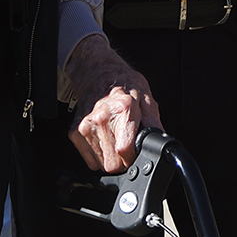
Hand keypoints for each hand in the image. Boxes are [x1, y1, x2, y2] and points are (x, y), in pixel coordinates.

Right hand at [67, 34, 160, 171]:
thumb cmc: (124, 84)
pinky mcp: (75, 132)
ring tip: (115, 138)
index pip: (124, 150)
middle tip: (127, 146)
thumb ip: (154, 124)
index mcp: (122, 109)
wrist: (98, 72)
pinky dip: (99, 155)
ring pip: (100, 165)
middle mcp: (101, 118)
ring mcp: (86, 126)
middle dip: (123, 161)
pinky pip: (89, 160)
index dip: (134, 157)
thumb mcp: (147, 99)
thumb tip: (161, 145)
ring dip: (110, 158)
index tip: (136, 152)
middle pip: (112, 164)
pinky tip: (104, 138)